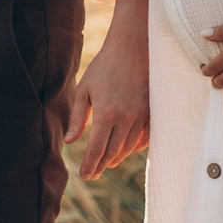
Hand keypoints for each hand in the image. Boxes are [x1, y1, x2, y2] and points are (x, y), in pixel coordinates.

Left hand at [66, 0, 150, 177]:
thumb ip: (78, 117)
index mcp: (107, 114)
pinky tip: (127, 151)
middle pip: (113, 152)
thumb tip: (70, 141)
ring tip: (107, 164)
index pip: (96, 149)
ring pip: (129, 147)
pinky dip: (135, 148)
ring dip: (117, 158)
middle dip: (101, 165)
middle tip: (93, 173)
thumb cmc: (104, 66)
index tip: (84, 175)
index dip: (90, 165)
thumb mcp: (85, 89)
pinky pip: (144, 137)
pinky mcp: (152, 111)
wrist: (133, 47)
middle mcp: (126, 119)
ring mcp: (142, 116)